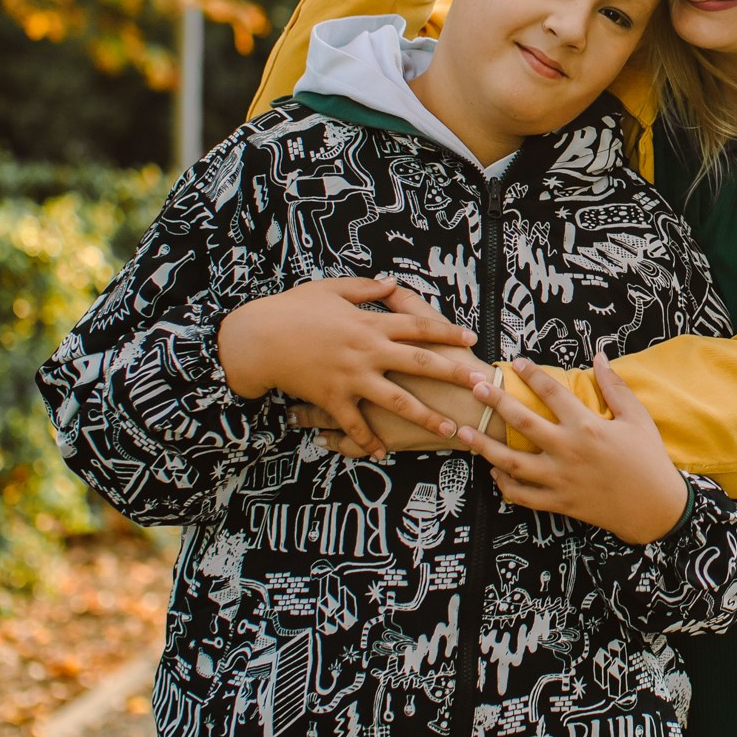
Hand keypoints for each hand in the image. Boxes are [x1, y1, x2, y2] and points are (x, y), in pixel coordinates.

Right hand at [216, 277, 478, 457]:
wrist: (258, 338)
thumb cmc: (292, 309)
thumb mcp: (330, 289)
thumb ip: (366, 289)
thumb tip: (393, 283)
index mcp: (370, 323)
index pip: (418, 326)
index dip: (446, 332)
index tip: (470, 338)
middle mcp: (367, 351)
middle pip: (420, 364)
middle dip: (452, 375)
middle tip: (478, 387)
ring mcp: (351, 377)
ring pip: (397, 400)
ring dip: (425, 416)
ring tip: (449, 430)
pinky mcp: (332, 399)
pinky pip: (355, 424)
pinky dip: (368, 440)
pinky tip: (383, 453)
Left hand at [456, 357, 689, 546]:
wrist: (655, 508)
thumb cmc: (649, 459)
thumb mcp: (637, 418)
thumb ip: (615, 387)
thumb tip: (599, 356)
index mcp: (587, 426)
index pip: (552, 393)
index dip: (532, 374)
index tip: (515, 363)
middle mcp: (568, 451)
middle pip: (522, 422)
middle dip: (496, 402)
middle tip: (475, 386)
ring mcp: (560, 479)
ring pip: (511, 462)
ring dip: (484, 446)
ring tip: (462, 433)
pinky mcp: (559, 502)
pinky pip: (523, 495)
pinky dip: (504, 485)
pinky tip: (493, 472)